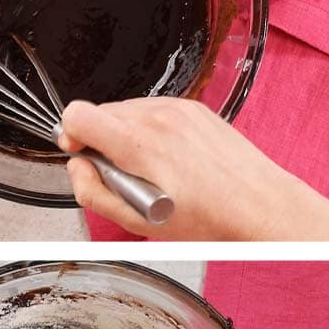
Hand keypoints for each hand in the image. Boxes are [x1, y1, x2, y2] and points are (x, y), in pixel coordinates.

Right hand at [59, 98, 328, 239]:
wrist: (257, 204)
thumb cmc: (205, 216)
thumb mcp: (135, 221)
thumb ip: (92, 192)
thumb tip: (77, 169)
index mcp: (137, 144)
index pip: (78, 114)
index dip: (71, 135)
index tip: (81, 152)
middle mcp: (156, 118)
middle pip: (100, 112)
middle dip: (101, 140)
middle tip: (124, 172)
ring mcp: (177, 108)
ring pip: (125, 110)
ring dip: (125, 134)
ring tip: (150, 166)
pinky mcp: (193, 107)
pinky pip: (152, 110)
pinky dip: (150, 129)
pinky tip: (167, 156)